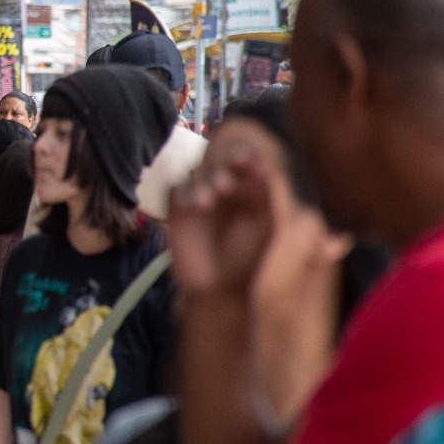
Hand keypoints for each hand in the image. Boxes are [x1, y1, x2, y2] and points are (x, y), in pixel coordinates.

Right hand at [168, 150, 274, 300]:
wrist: (221, 287)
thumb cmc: (249, 256)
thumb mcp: (265, 225)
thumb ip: (265, 196)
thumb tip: (264, 164)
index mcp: (247, 186)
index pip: (243, 163)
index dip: (243, 156)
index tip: (247, 159)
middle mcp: (222, 187)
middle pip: (218, 164)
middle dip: (223, 167)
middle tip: (227, 181)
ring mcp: (199, 196)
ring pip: (197, 175)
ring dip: (205, 180)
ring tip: (213, 194)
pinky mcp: (178, 209)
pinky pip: (177, 191)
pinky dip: (186, 193)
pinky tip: (197, 203)